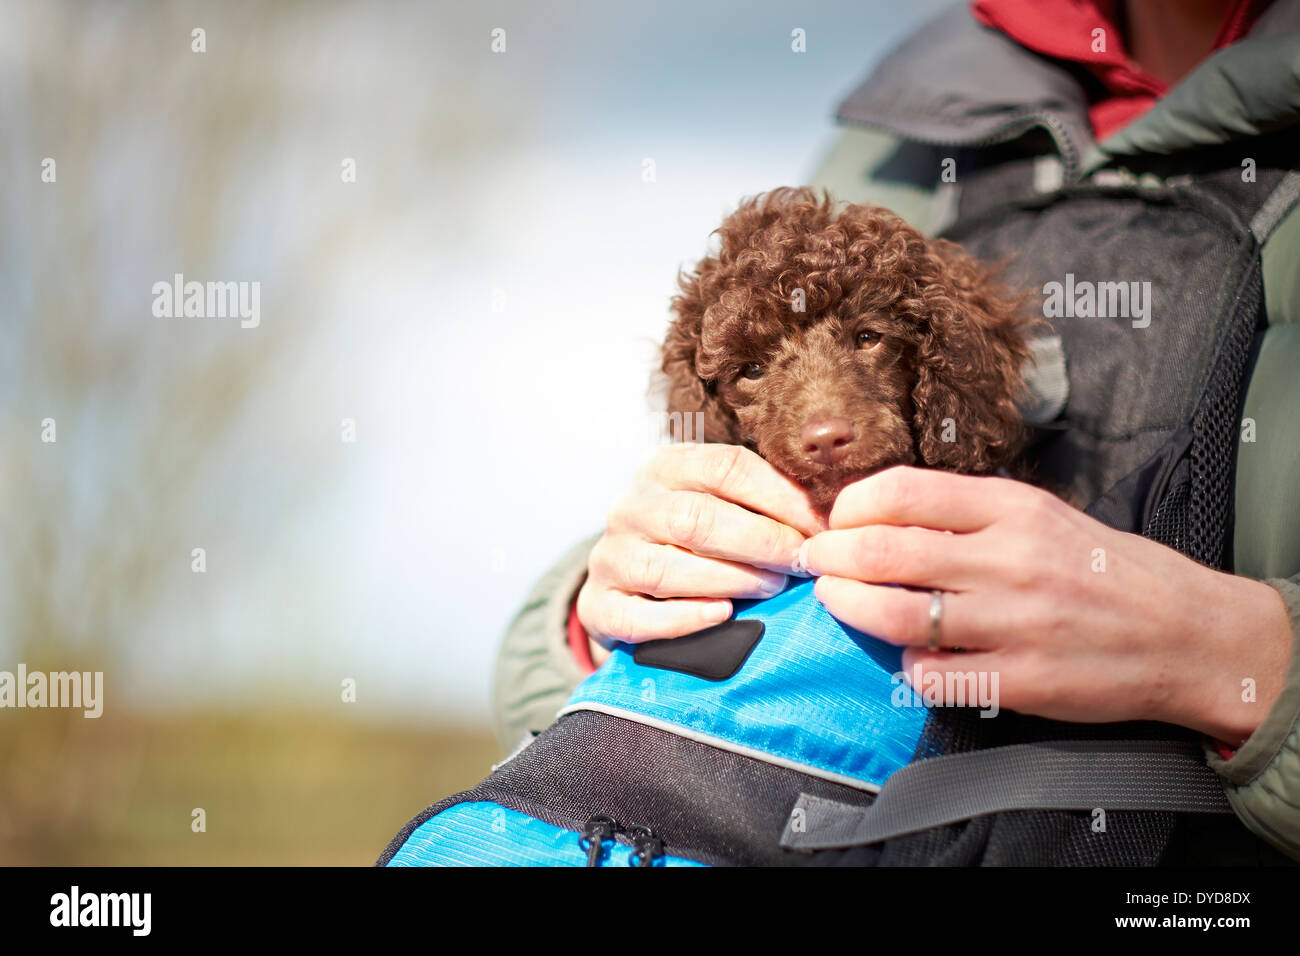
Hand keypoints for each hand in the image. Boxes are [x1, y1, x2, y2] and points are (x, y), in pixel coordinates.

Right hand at [577, 443, 825, 654]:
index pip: (725, 467)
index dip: (780, 496)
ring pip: (668, 568)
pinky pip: (638, 618)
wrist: (628, 588)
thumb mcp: (718, 503)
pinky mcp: (598, 606)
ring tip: (774, 588)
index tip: (821, 525)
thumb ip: (760, 500)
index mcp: (663, 467)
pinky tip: (722, 615)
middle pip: (696, 518)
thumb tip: (829, 510)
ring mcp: (609, 557)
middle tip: (801, 562)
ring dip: (731, 579)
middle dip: (760, 541)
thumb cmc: (692, 542)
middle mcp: (629, 507)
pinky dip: (684, 619)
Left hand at [801, 466, 1293, 744]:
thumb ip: (967, 510)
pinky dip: (907, 665)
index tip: (835, 519)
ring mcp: (1013, 624)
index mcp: (1013, 508)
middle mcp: (1009, 560)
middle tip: (815, 562)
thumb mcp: (1042, 514)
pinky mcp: (1019, 680)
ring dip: (849, 607)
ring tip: (836, 600)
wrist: (1186, 633)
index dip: (849, 506)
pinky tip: (910, 655)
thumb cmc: (1104, 570)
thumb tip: (880, 513)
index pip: (901, 491)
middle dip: (830, 557)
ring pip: (895, 615)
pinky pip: (931, 674)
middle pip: (882, 552)